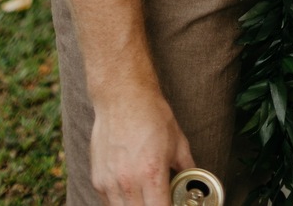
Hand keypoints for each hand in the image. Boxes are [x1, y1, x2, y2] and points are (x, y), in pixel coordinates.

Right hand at [90, 86, 193, 205]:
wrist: (122, 96)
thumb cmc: (152, 115)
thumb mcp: (178, 141)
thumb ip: (187, 167)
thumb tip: (194, 182)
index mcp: (151, 174)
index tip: (172, 203)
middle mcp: (128, 182)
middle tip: (159, 198)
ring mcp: (109, 183)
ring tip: (146, 196)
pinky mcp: (97, 179)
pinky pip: (108, 204)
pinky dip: (121, 203)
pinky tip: (131, 193)